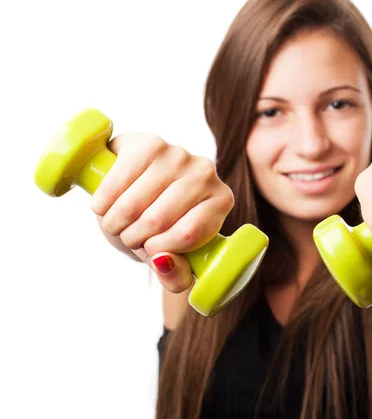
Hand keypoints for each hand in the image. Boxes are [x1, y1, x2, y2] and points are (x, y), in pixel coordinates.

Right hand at [90, 133, 234, 292]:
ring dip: (115, 224)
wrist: (138, 185)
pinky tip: (104, 207)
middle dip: (134, 239)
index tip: (150, 251)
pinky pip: (116, 185)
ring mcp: (178, 154)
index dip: (160, 250)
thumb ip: (175, 275)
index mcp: (221, 201)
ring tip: (117, 225)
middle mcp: (206, 172)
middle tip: (129, 237)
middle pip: (158, 220)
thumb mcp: (173, 260)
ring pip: (133, 205)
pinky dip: (103, 204)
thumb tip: (162, 262)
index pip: (188, 234)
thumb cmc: (161, 227)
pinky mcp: (147, 143)